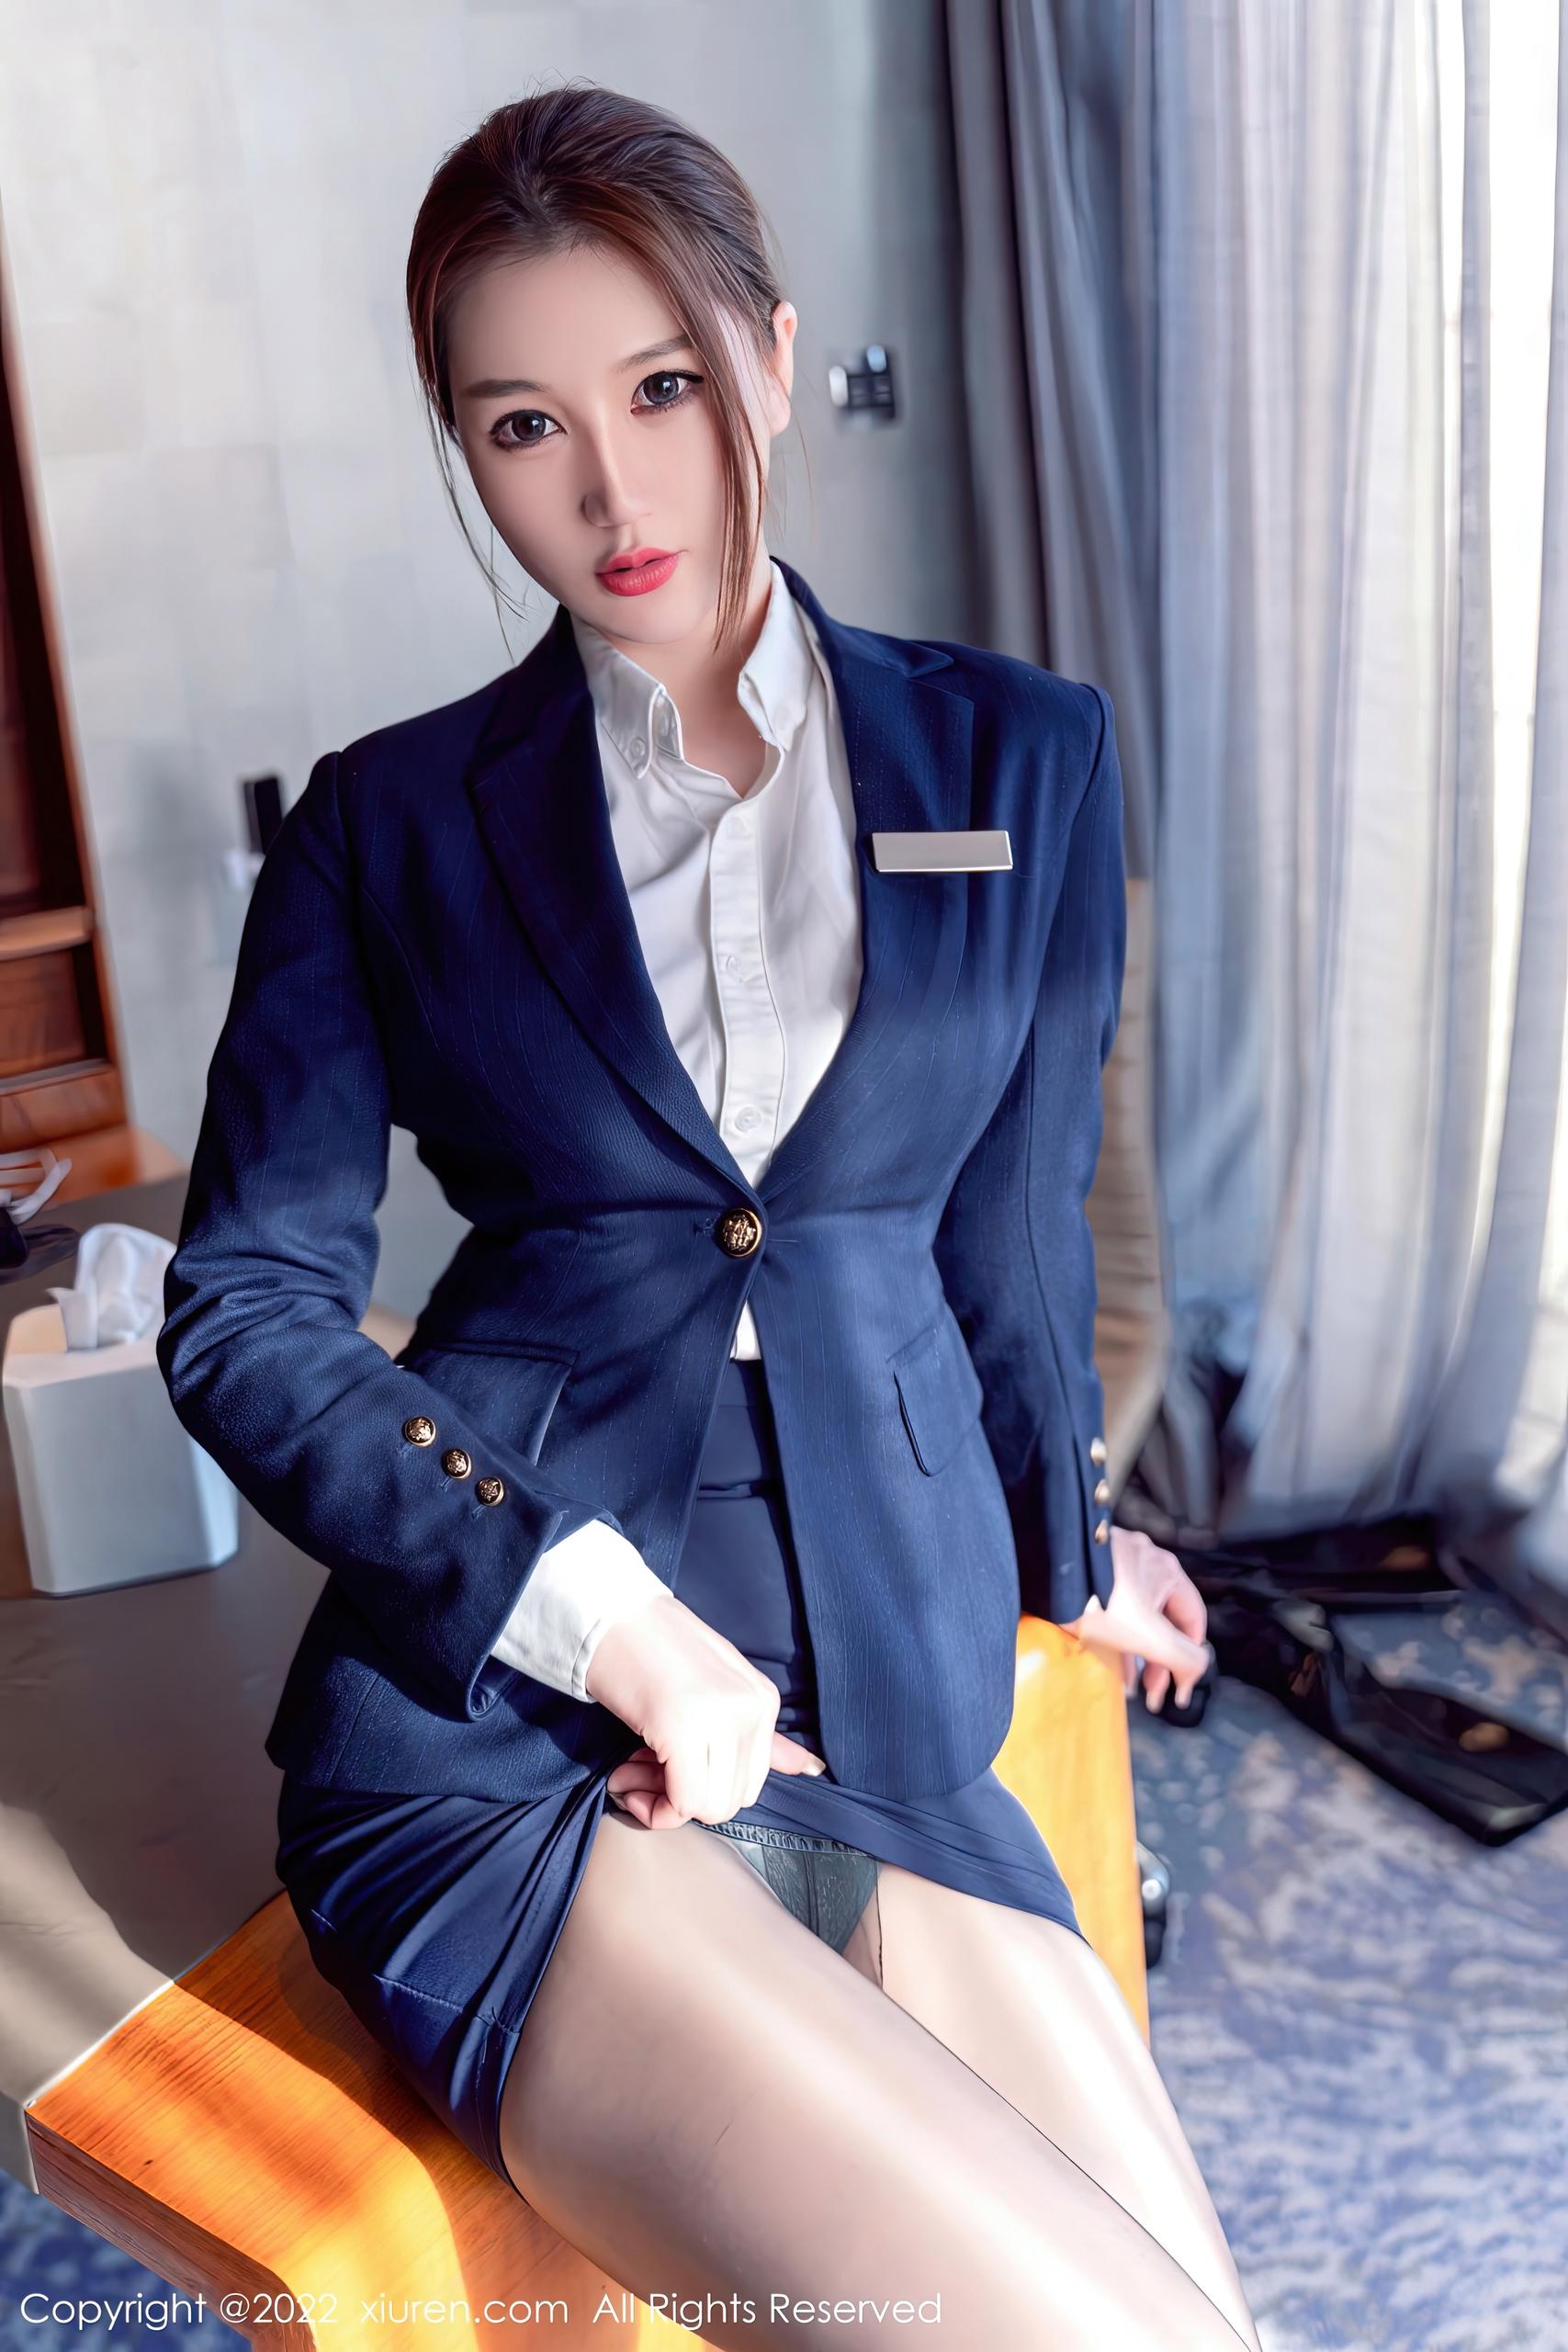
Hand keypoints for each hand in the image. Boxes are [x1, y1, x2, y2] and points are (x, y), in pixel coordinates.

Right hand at [587, 1589, 828, 1829]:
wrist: (605, 1613)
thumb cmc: (650, 1650)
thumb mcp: (715, 1690)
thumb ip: (762, 1738)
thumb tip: (810, 1768)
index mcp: (764, 1700)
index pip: (750, 1784)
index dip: (702, 1789)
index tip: (660, 1768)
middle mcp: (751, 1710)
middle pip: (730, 1802)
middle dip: (681, 1801)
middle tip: (638, 1771)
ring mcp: (722, 1718)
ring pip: (708, 1808)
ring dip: (661, 1803)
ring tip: (627, 1772)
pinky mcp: (683, 1728)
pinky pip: (682, 1801)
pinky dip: (650, 1806)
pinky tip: (622, 1775)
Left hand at [1061, 1526, 1211, 1712]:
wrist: (1046, 1573)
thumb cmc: (1100, 1600)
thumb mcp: (1150, 1636)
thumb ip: (1184, 1658)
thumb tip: (1194, 1674)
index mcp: (1167, 1570)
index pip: (1193, 1619)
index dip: (1191, 1657)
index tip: (1180, 1686)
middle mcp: (1145, 1562)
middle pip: (1164, 1620)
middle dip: (1160, 1662)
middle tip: (1154, 1694)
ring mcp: (1115, 1565)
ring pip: (1137, 1618)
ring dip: (1138, 1655)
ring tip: (1132, 1688)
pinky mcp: (1090, 1573)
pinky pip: (1113, 1610)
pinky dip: (1117, 1638)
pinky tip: (1113, 1666)